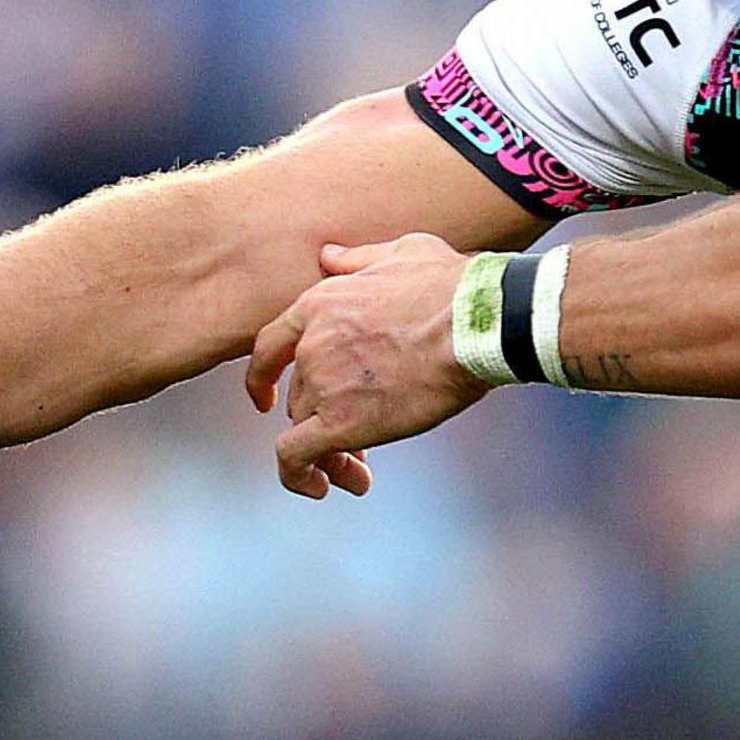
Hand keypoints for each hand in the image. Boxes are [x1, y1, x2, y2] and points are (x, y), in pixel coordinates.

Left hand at [243, 236, 488, 498]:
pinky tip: (323, 487)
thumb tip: (330, 256)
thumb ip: (357, 260)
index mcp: (319, 305)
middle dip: (323, 414)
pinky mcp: (339, 423)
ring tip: (357, 467)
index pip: (270, 346)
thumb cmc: (450, 288)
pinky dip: (300, 477)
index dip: (264, 375)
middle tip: (359, 434)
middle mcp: (310, 345)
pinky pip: (296, 458)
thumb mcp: (399, 252)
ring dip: (326, 449)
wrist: (475, 324)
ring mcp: (321, 384)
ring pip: (301, 428)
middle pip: (299, 392)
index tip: (266, 396)